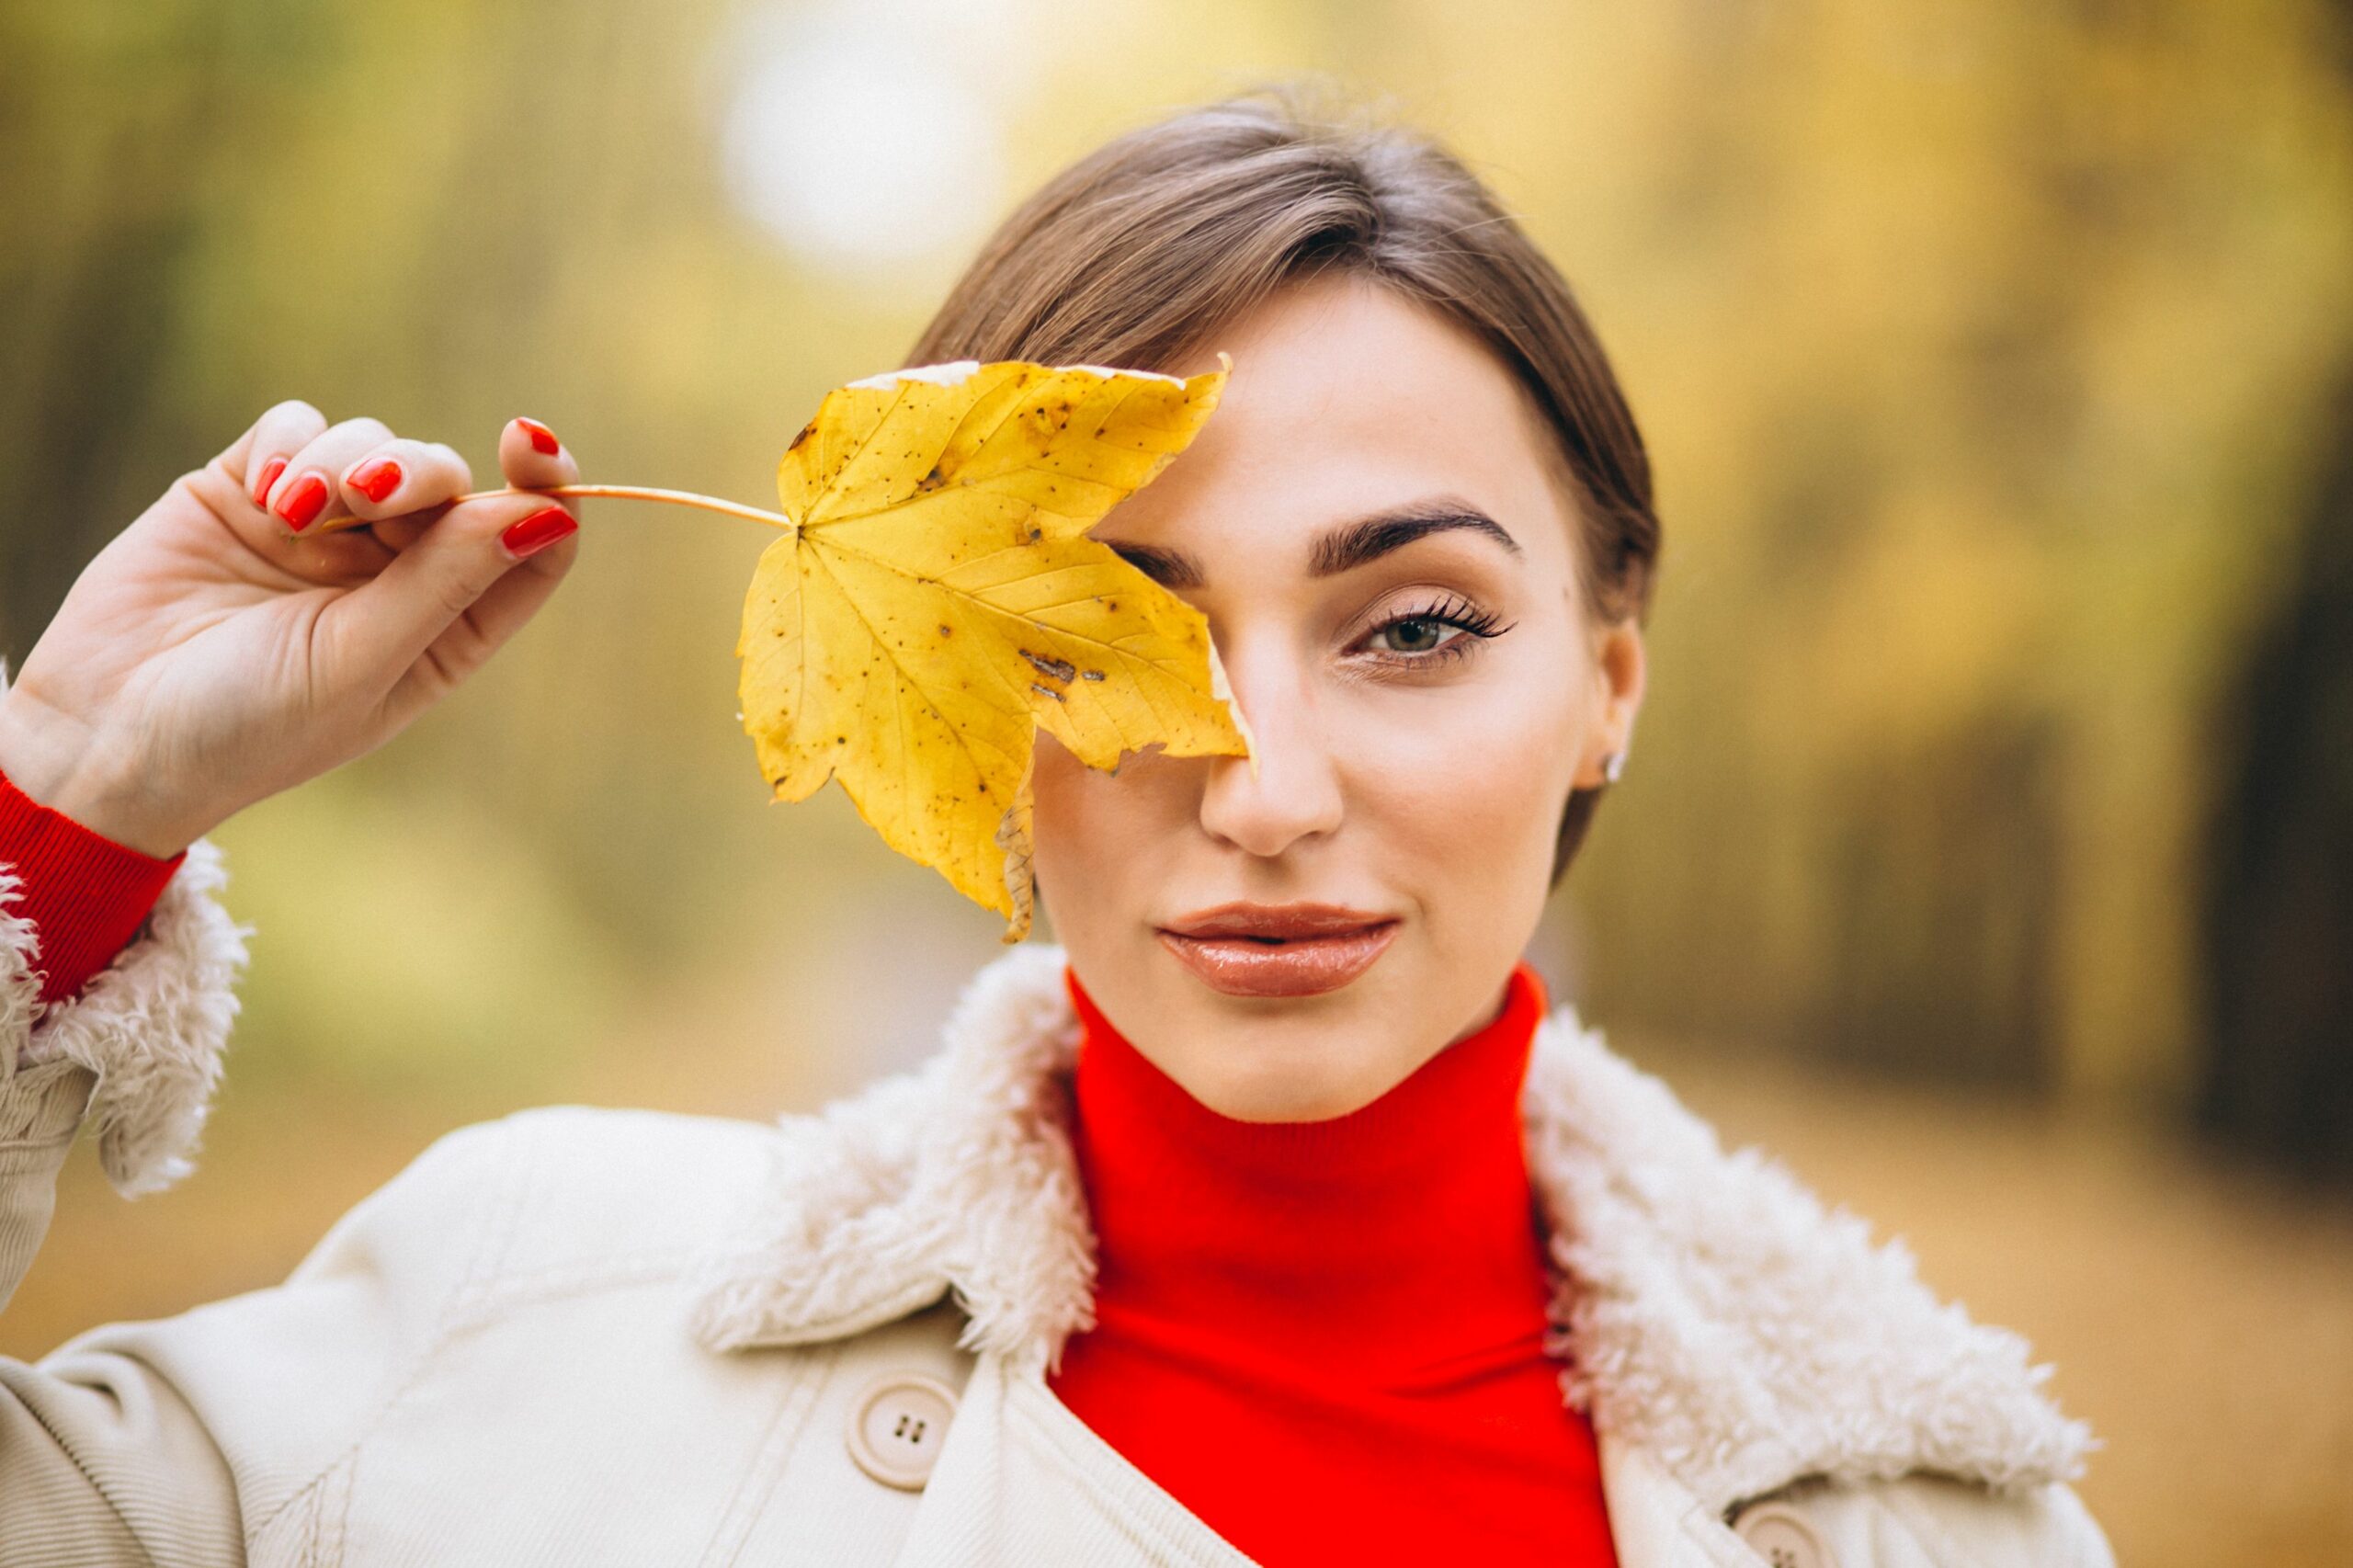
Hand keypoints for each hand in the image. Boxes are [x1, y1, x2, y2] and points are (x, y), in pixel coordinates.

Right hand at [0, 404, 583, 856]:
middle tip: (369, 491)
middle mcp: (396, 574)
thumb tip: (548, 515)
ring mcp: (324, 529)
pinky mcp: (248, 490)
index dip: (546, 487)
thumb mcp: (361, 660)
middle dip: (418, 471)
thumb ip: (448, 581)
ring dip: (346, 462)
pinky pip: (297, 428)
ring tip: (297, 513)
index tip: (530, 444)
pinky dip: (291, 444)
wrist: (107, 735)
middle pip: (452, 484)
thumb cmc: (250, 727)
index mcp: (448, 629)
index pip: (530, 544)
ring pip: (374, 444)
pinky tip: (266, 494)